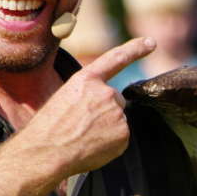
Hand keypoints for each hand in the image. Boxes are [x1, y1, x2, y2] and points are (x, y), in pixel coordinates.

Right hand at [16, 37, 155, 178]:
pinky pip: (120, 138)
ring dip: (105, 128)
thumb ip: (89, 95)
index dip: (135, 49)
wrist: (46, 153)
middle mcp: (106, 93)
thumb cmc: (48, 128)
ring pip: (117, 120)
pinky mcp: (123, 134)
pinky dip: (109, 144)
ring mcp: (117, 113)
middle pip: (115, 100)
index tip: (151, 42)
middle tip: (81, 125)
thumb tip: (108, 107)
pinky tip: (91, 147)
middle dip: (104, 111)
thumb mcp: (64, 98)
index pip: (116, 59)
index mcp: (86, 80)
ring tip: (82, 137)